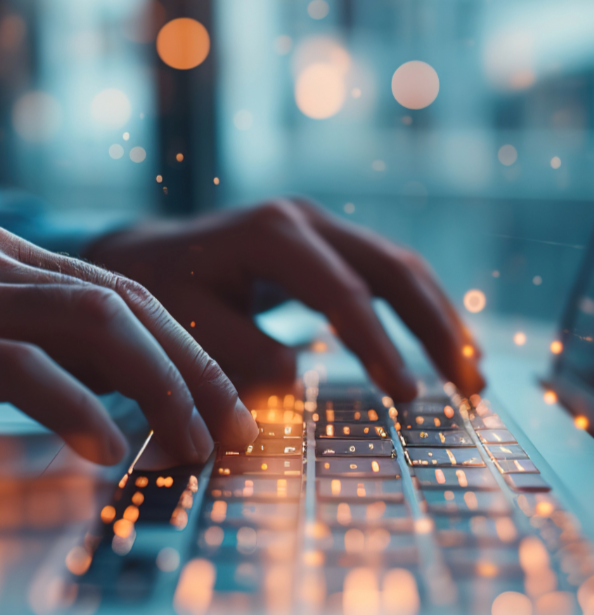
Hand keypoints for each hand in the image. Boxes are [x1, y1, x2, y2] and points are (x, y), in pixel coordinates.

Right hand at [0, 224, 258, 467]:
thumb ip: (21, 343)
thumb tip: (106, 391)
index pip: (121, 288)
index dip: (183, 343)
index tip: (221, 397)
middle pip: (125, 301)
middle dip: (192, 368)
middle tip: (231, 429)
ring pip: (93, 324)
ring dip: (158, 389)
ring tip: (189, 447)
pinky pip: (24, 369)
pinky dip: (77, 408)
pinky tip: (107, 450)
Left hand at [84, 198, 484, 402]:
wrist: (142, 256)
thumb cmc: (158, 292)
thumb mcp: (186, 324)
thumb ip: (240, 353)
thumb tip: (299, 377)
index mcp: (271, 234)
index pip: (344, 293)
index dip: (380, 345)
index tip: (406, 395)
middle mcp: (302, 219)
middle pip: (391, 267)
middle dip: (435, 325)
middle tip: (470, 386)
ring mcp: (316, 226)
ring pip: (397, 266)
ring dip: (438, 317)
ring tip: (472, 374)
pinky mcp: (321, 243)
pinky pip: (382, 272)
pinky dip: (416, 308)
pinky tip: (440, 347)